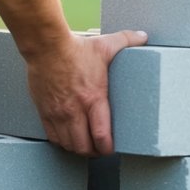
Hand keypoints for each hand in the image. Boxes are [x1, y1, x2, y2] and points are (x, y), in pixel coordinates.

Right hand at [25, 29, 146, 156]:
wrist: (45, 46)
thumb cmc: (75, 48)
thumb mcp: (105, 44)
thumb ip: (127, 41)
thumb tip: (144, 36)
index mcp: (93, 98)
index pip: (101, 135)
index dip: (108, 148)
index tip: (113, 148)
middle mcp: (75, 110)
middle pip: (84, 147)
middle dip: (95, 152)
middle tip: (101, 149)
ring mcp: (58, 113)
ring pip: (68, 145)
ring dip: (79, 149)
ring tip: (87, 146)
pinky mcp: (45, 111)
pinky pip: (53, 137)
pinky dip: (62, 142)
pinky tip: (69, 138)